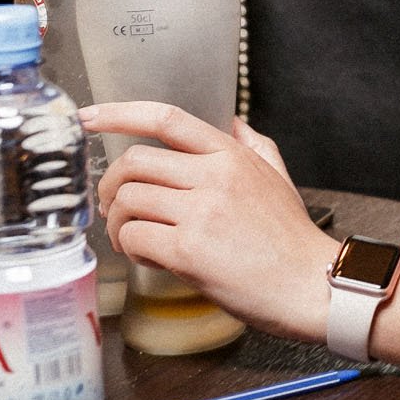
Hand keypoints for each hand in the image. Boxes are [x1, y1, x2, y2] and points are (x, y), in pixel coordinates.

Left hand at [82, 101, 337, 343]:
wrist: (310, 286)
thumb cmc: (293, 240)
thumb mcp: (278, 179)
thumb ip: (254, 146)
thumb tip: (234, 122)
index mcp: (232, 155)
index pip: (165, 119)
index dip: (119, 114)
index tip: (89, 118)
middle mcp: (215, 176)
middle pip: (134, 162)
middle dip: (110, 185)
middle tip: (112, 207)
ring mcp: (201, 212)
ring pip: (128, 201)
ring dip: (118, 223)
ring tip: (132, 239)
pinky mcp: (190, 251)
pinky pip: (134, 238)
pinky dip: (129, 249)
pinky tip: (146, 258)